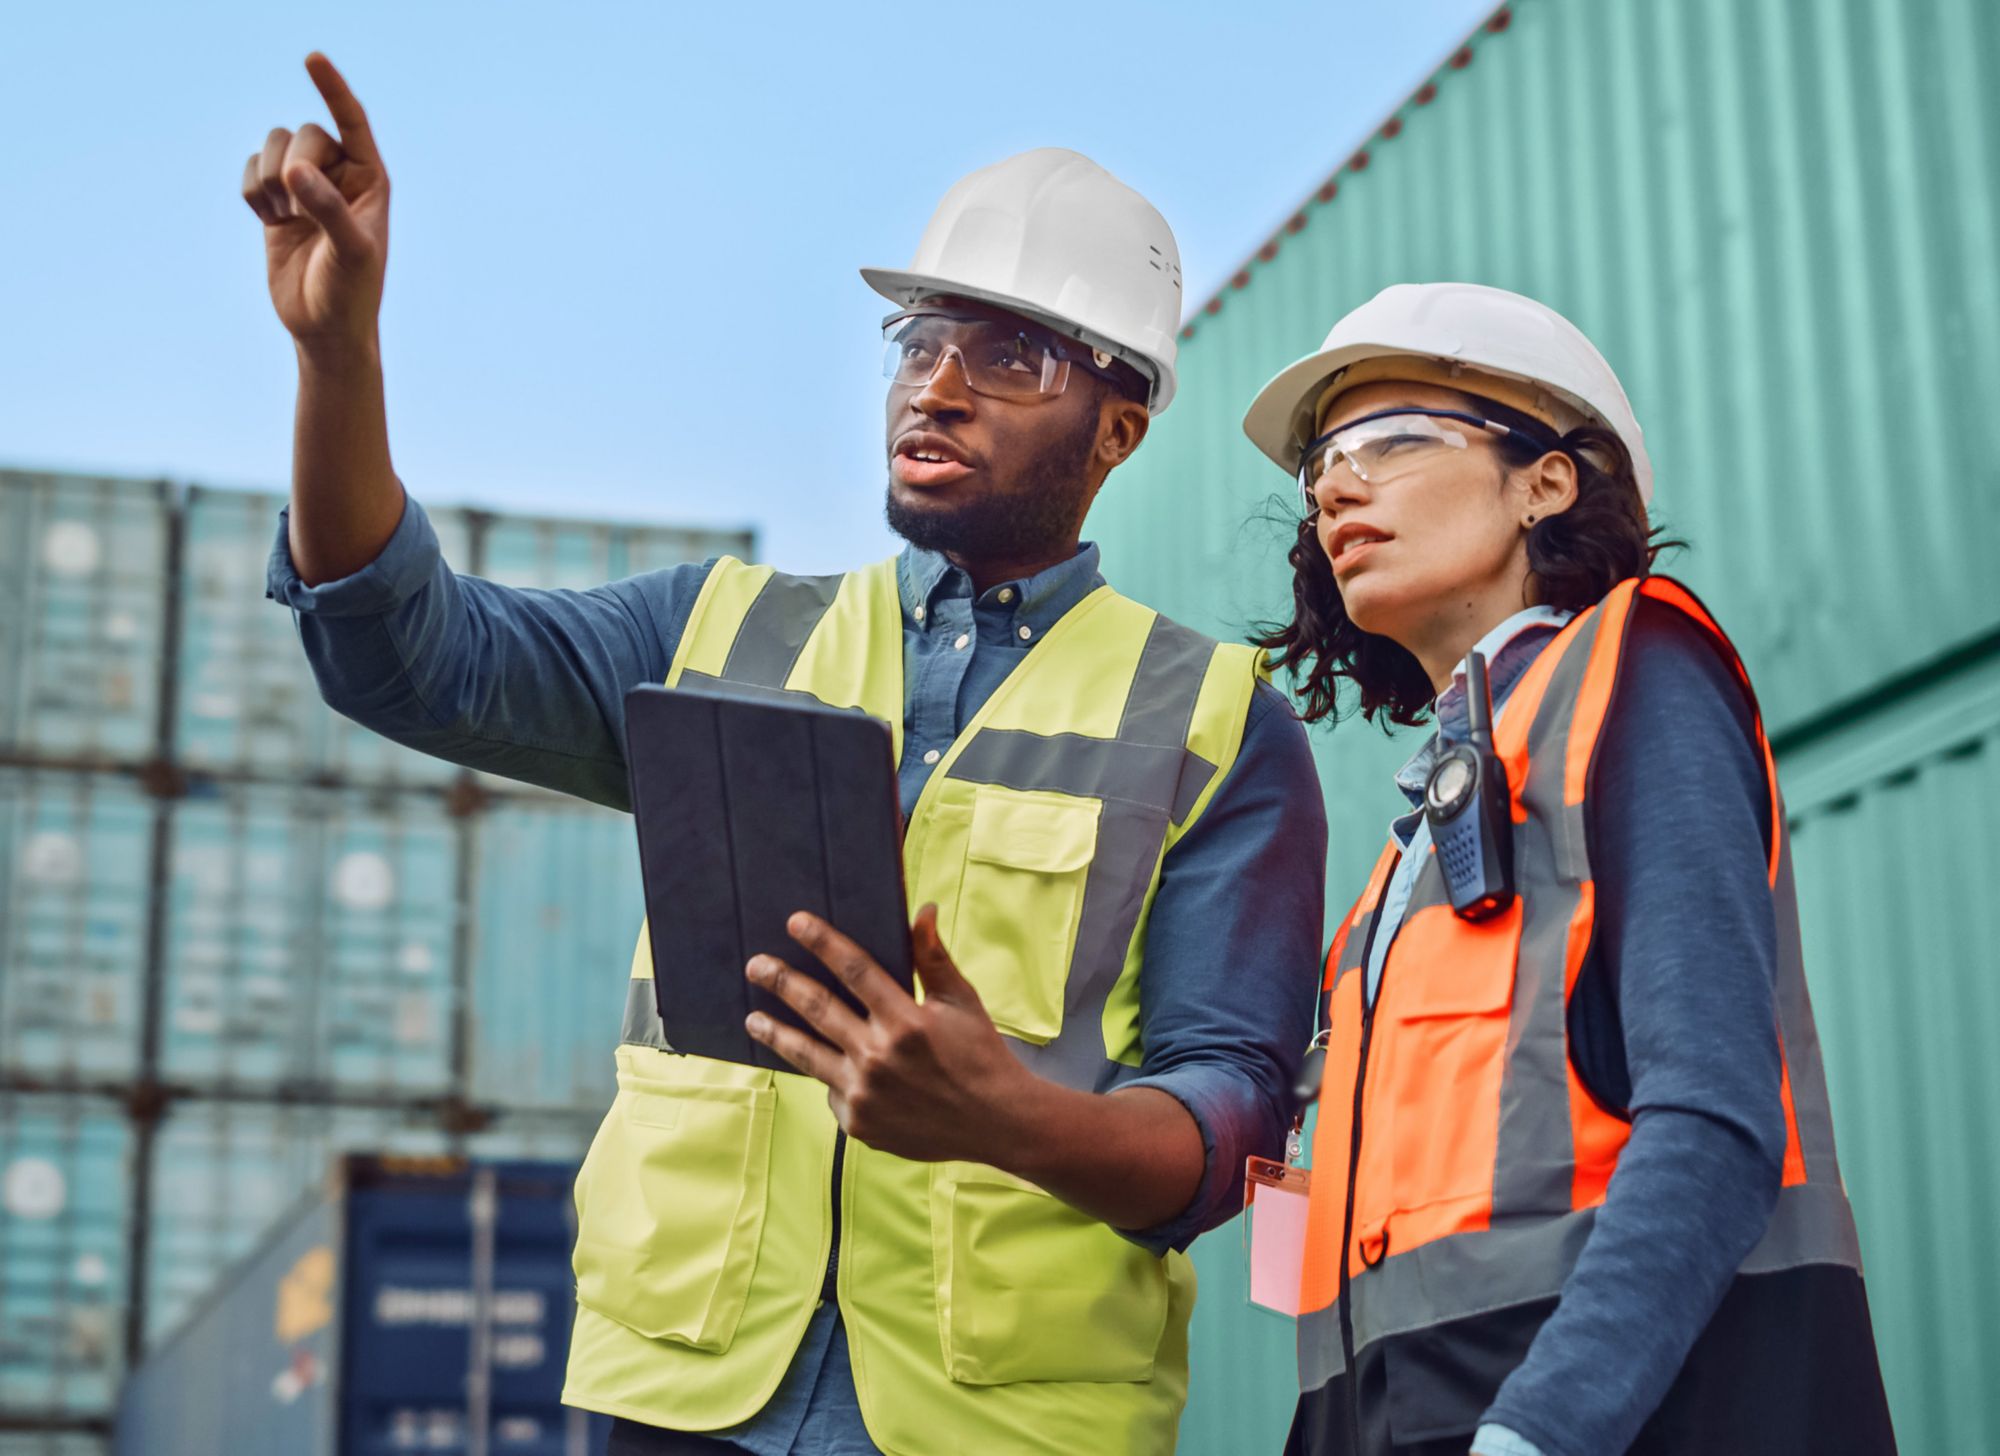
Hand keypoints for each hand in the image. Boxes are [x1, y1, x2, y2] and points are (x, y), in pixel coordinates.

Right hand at [240, 54, 389, 354]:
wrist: (324, 327)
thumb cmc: (351, 291)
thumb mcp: (350, 251)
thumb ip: (327, 208)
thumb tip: (294, 171)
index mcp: (371, 180)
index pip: (352, 121)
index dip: (332, 88)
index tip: (312, 57)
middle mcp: (339, 176)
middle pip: (302, 132)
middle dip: (292, 165)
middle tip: (298, 209)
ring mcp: (306, 187)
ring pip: (272, 146)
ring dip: (268, 179)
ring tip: (285, 219)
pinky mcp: (276, 203)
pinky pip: (249, 170)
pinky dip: (251, 192)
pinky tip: (268, 222)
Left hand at [745, 905, 1033, 1162]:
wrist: (996, 1123)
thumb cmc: (980, 1055)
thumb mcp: (962, 1002)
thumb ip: (933, 958)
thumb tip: (921, 910)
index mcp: (906, 1021)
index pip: (854, 969)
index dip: (823, 942)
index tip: (796, 922)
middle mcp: (879, 1057)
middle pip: (818, 1008)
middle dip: (782, 982)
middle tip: (756, 965)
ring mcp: (864, 1094)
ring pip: (807, 1054)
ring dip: (777, 1032)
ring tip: (754, 1018)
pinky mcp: (858, 1123)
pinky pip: (831, 1090)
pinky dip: (826, 1074)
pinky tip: (821, 1064)